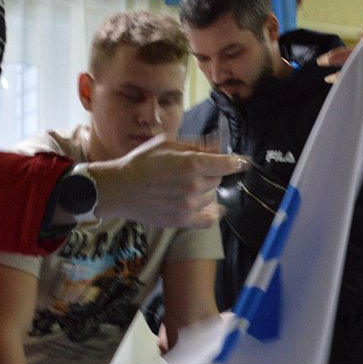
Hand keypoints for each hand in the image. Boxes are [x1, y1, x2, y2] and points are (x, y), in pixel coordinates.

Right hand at [88, 136, 245, 227]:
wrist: (118, 189)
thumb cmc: (140, 162)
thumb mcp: (166, 143)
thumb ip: (195, 145)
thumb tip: (219, 146)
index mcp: (191, 163)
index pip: (227, 164)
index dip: (238, 162)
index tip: (244, 162)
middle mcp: (193, 185)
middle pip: (218, 179)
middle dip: (212, 172)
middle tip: (193, 169)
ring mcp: (188, 205)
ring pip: (212, 196)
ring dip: (205, 190)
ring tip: (184, 185)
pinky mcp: (182, 220)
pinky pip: (208, 220)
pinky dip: (213, 214)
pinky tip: (213, 208)